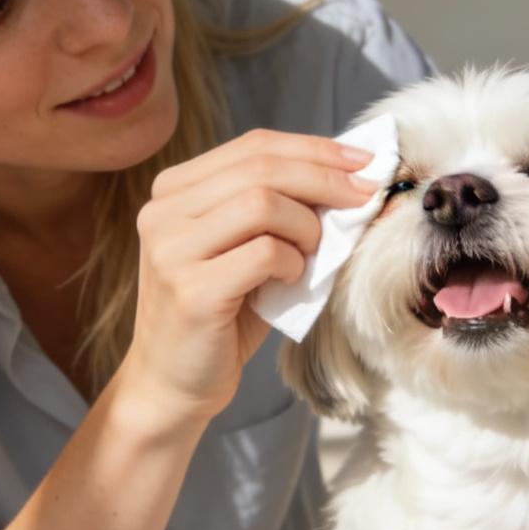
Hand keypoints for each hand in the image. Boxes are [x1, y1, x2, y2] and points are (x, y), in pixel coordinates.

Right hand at [121, 128, 380, 425]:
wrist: (173, 383)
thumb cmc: (220, 315)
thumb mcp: (245, 248)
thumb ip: (277, 209)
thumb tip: (352, 177)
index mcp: (173, 191)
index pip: (252, 146)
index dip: (313, 148)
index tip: (361, 161)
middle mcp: (162, 213)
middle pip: (260, 168)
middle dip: (325, 178)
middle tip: (365, 195)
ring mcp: (171, 251)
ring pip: (262, 203)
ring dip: (306, 226)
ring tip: (311, 254)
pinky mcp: (191, 290)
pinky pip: (264, 254)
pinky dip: (292, 264)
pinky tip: (290, 281)